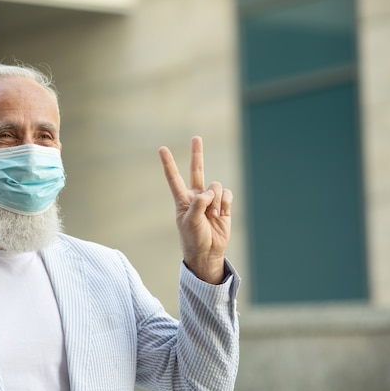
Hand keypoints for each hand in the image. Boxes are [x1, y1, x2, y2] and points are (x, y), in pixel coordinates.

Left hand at [158, 136, 231, 283]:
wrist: (208, 253)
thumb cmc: (193, 238)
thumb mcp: (190, 221)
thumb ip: (198, 203)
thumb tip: (211, 191)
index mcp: (182, 199)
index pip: (174, 178)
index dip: (169, 163)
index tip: (162, 148)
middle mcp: (196, 196)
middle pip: (196, 171)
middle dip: (197, 154)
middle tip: (196, 138)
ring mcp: (211, 200)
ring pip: (216, 186)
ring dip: (216, 201)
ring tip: (212, 216)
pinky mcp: (224, 205)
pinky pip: (227, 194)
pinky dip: (225, 203)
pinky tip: (221, 215)